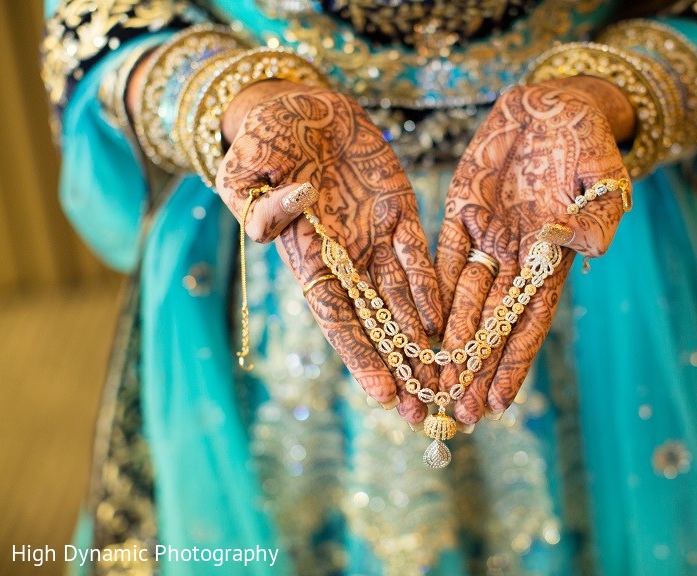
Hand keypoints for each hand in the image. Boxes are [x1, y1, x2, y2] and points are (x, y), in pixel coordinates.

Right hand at [216, 81, 442, 423]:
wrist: (298, 104)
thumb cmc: (263, 136)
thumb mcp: (247, 166)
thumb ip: (259, 203)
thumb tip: (293, 213)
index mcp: (305, 256)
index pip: (337, 318)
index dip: (361, 356)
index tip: (385, 395)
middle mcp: (344, 257)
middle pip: (377, 323)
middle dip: (400, 367)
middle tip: (427, 411)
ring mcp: (374, 237)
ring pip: (404, 299)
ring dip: (425, 339)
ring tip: (449, 379)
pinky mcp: (399, 211)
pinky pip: (420, 255)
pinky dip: (433, 285)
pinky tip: (450, 319)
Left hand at [434, 77, 632, 424]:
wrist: (555, 102)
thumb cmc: (588, 139)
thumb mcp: (603, 176)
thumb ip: (596, 216)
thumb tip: (588, 252)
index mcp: (553, 258)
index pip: (529, 320)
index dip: (513, 362)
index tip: (497, 404)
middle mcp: (517, 256)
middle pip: (491, 322)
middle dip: (474, 367)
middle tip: (454, 412)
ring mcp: (486, 235)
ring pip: (462, 298)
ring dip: (449, 340)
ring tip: (432, 381)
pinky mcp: (460, 210)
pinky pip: (440, 255)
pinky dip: (429, 289)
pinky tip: (415, 324)